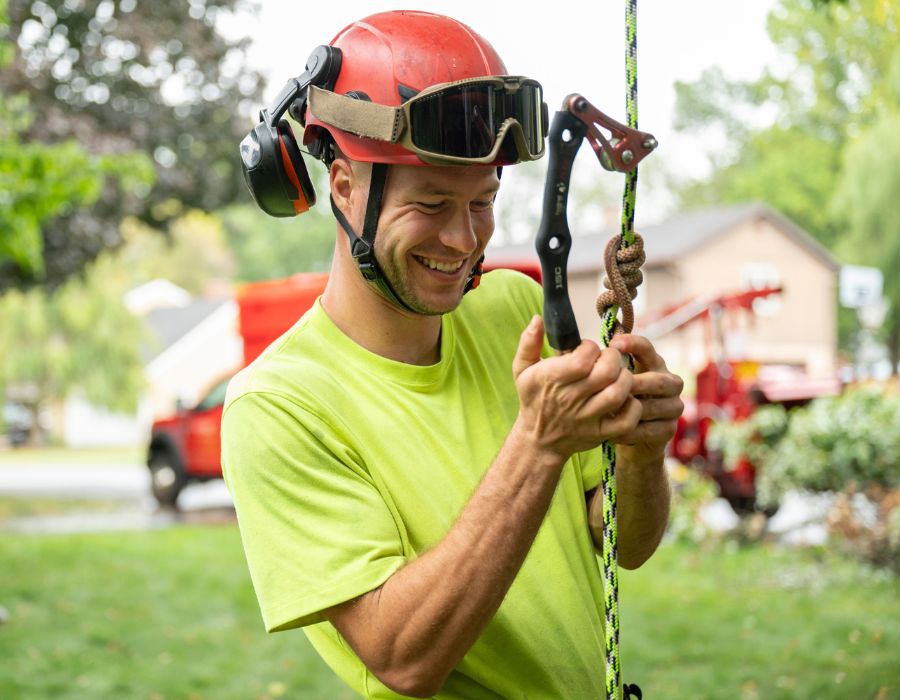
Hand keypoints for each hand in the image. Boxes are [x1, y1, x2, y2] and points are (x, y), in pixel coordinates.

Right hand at [511, 316, 642, 459]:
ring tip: (618, 375)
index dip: (591, 347)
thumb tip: (537, 318)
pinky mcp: (600, 433)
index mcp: (552, 379)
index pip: (584, 357)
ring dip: (625, 378)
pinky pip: (627, 420)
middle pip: (607, 372)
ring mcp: (587, 418)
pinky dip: (633, 406)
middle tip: (608, 359)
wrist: (537, 441)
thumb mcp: (522, 370)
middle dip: (613, 358)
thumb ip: (528, 342)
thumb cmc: (533, 399)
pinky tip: (626, 397)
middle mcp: (571, 399)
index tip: (588, 350)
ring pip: (619, 393)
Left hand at [607, 333, 683, 466]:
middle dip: (635, 384)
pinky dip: (629, 431)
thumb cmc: (617, 399)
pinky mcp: (669, 429)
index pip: (647, 348)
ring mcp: (673, 407)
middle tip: (612, 388)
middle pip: (658, 380)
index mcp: (654, 364)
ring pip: (652, 407)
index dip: (633, 344)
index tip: (613, 345)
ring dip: (629, 410)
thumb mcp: (612, 379)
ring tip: (608, 412)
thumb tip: (586, 347)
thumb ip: (604, 363)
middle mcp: (670, 383)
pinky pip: (649, 430)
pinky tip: (613, 432)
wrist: (631, 434)